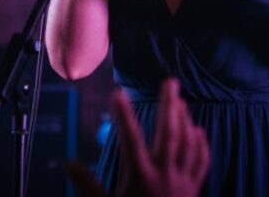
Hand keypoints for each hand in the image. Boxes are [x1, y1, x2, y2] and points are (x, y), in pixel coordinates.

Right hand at [65, 79, 209, 196]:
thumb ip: (86, 186)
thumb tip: (67, 163)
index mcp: (140, 179)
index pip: (130, 139)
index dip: (124, 115)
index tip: (118, 92)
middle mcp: (163, 176)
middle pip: (169, 133)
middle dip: (169, 105)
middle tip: (170, 81)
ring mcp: (182, 183)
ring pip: (187, 144)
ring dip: (184, 120)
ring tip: (180, 101)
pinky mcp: (193, 191)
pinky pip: (200, 163)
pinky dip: (200, 145)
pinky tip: (198, 131)